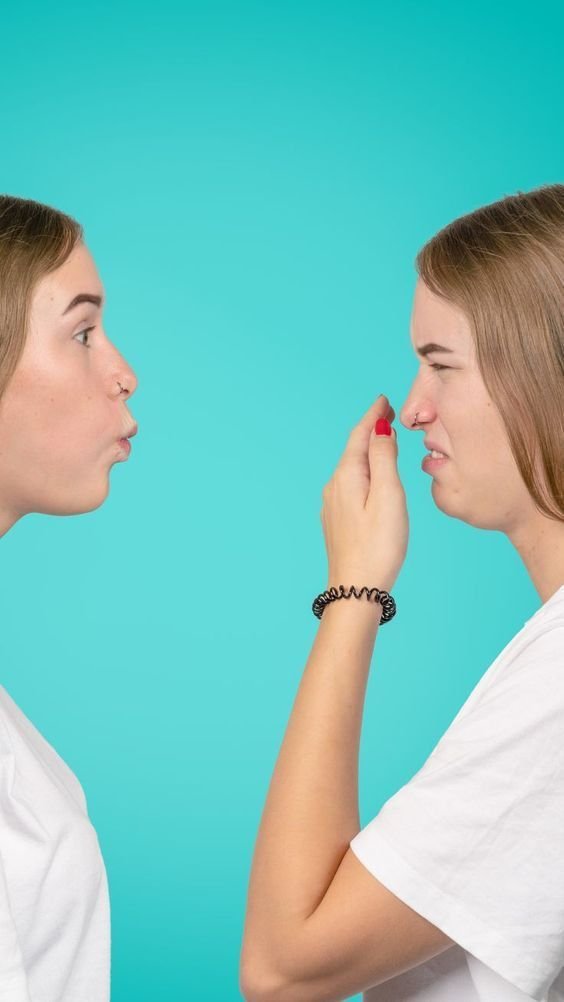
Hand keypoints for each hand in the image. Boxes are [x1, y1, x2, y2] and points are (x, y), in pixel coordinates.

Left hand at [320, 394, 408, 594]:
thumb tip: (381, 430)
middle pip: (353, 450)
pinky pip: (351, 484)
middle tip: (386, 413)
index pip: (359, 436)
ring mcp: (334, 506)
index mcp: (347, 477)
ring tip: (383, 440)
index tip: (384, 400)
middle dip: (370, 430)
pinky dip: (364, 471)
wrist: (356, 590)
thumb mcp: (388, 496)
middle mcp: (335, 487)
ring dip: (367, 451)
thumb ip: (385, 459)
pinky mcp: (338, 521)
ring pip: (352, 467)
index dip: (373, 416)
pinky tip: (372, 477)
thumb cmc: (378, 546)